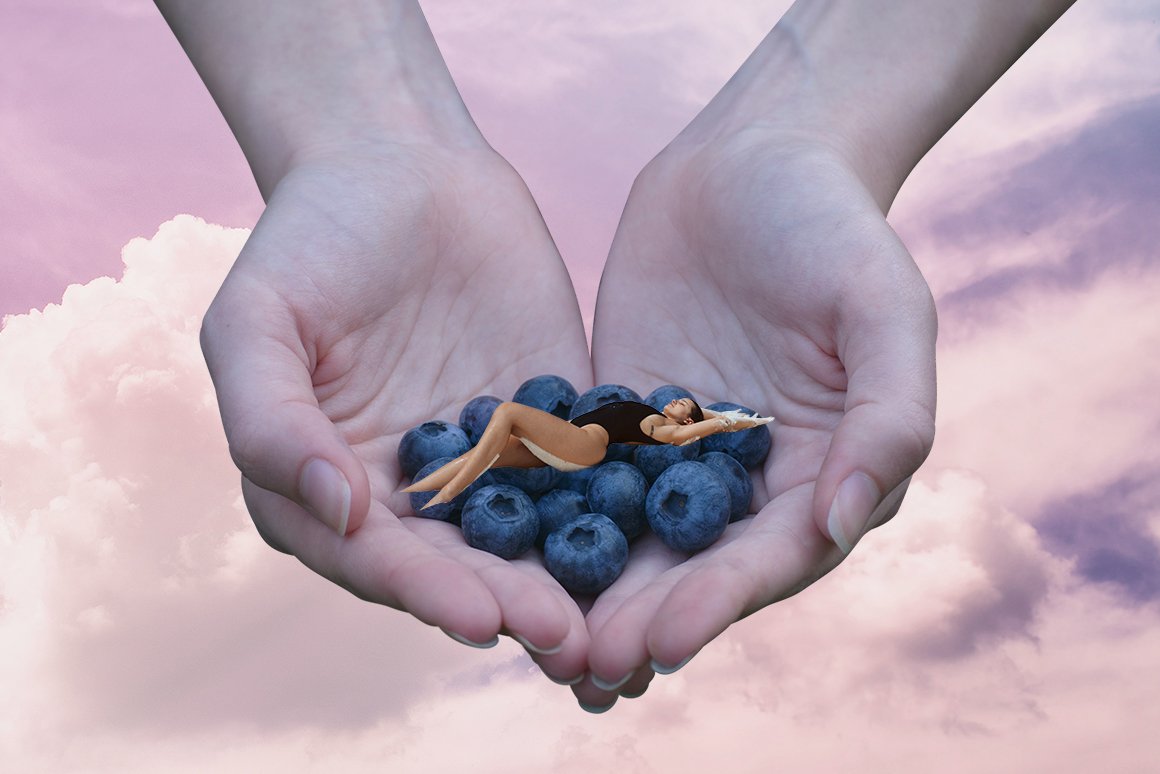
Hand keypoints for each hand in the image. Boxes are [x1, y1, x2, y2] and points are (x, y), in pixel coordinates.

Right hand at [200, 144, 593, 679]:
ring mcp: (484, 462)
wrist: (402, 167)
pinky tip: (656, 536)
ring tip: (610, 620)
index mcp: (326, 486)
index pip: (375, 557)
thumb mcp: (258, 322)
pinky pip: (581, 473)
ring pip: (526, 536)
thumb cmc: (310, 240)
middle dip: (509, 603)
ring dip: (566, 581)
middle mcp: (408, 491)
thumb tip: (338, 511)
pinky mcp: (548, 426)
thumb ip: (273, 419)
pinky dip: (613, 508)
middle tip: (564, 639)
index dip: (422, 590)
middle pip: (459, 566)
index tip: (478, 617)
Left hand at [577, 133, 936, 706]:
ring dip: (588, 592)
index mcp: (821, 472)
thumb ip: (885, 416)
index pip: (769, 558)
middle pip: (692, 567)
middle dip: (639, 619)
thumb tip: (843, 525)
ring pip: (631, 539)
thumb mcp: (883, 308)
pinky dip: (546, 518)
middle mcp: (748, 479)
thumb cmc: (835, 226)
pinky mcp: (617, 418)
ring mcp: (676, 452)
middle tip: (580, 665)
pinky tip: (498, 553)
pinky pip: (579, 475)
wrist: (755, 155)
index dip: (717, 603)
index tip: (660, 640)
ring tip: (535, 640)